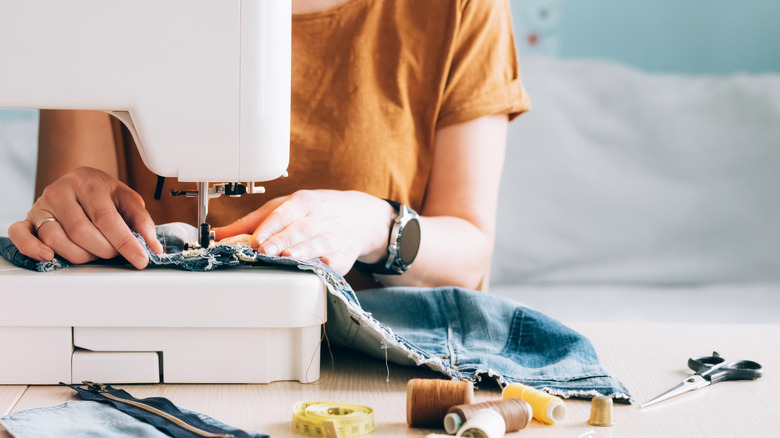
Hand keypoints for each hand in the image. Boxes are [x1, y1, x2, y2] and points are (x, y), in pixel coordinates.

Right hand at [8, 166, 162, 268]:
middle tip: (113, 253)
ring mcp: (41, 204)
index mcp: (88, 181)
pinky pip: (21, 234)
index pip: (106, 218)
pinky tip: (49, 256)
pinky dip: (32, 248)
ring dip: (79, 255)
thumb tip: (153, 246)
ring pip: (55, 239)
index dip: (125, 242)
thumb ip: (141, 221)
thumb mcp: (127, 200)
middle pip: (81, 231)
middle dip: (103, 250)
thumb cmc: (104, 195)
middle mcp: (61, 190)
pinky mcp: (28, 218)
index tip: (140, 259)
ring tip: (92, 252)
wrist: (79, 184)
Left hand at [214, 190, 393, 274]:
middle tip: (264, 251)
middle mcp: (318, 218)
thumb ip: (252, 221)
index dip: (268, 228)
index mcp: (301, 203)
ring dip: (302, 251)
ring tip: (288, 258)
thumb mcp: (286, 207)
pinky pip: (338, 259)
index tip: (253, 240)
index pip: (282, 214)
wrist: (358, 215)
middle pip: (298, 229)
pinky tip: (322, 266)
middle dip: (281, 240)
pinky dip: (330, 263)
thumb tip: (218, 233)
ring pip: (317, 243)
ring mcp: (333, 236)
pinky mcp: (344, 254)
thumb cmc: (315, 211)